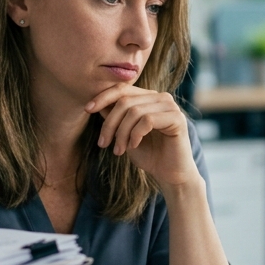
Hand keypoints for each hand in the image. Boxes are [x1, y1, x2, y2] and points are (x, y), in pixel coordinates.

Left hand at [85, 85, 199, 188]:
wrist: (170, 175)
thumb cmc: (148, 155)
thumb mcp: (124, 134)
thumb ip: (114, 117)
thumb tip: (96, 103)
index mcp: (149, 98)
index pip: (123, 89)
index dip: (103, 97)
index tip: (87, 109)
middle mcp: (161, 97)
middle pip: (125, 101)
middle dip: (110, 123)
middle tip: (103, 144)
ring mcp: (171, 106)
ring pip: (134, 111)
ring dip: (121, 133)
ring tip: (118, 150)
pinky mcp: (177, 118)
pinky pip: (147, 120)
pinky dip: (135, 135)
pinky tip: (134, 146)